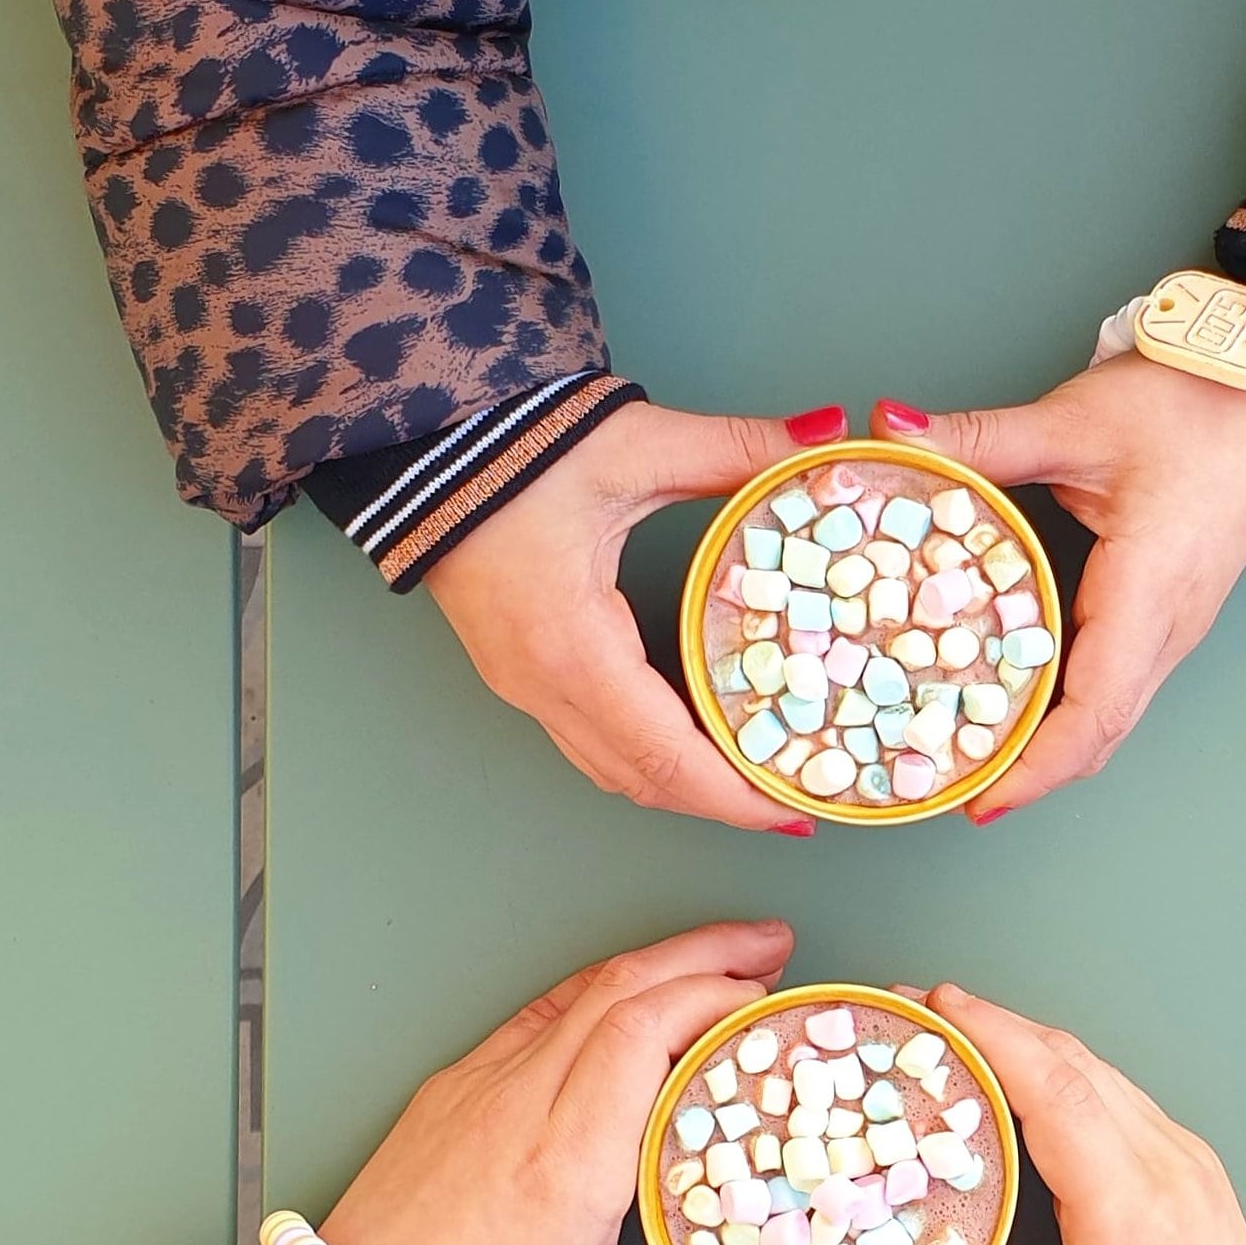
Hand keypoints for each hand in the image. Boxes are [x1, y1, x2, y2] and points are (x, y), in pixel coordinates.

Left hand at [230, 920, 795, 1244]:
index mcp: (564, 1165)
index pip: (642, 1031)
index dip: (712, 997)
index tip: (771, 1004)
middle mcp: (519, 1107)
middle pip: (621, 986)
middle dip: (707, 955)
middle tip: (775, 951)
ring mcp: (479, 1087)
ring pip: (580, 989)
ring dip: (658, 963)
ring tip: (726, 960)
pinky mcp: (453, 1088)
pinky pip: (541, 1015)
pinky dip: (605, 993)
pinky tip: (638, 997)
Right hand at [426, 401, 850, 831]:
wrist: (420, 437)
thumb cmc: (514, 445)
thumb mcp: (639, 445)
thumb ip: (737, 449)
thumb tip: (825, 434)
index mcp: (574, 648)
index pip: (667, 758)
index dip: (735, 798)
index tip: (795, 810)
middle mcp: (542, 686)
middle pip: (643, 781)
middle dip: (721, 803)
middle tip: (795, 800)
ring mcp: (521, 687)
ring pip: (611, 770)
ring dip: (681, 785)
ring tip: (754, 780)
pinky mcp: (515, 673)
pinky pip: (588, 741)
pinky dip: (646, 757)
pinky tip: (692, 739)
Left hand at [871, 274, 1245, 819]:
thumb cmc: (1197, 403)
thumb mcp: (1077, 419)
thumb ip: (982, 436)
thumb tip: (894, 429)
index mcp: (1149, 590)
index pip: (1094, 710)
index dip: (1037, 766)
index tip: (981, 798)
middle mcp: (1169, 626)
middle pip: (1099, 733)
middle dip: (1028, 775)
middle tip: (949, 788)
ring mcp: (1174, 628)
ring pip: (1109, 716)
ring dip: (1046, 750)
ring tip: (970, 761)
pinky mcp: (1168, 617)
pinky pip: (1115, 684)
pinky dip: (1065, 713)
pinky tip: (1014, 706)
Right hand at [893, 985, 1245, 1244]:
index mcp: (1137, 1221)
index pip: (1059, 1095)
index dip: (992, 1039)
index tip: (931, 1008)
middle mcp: (1170, 1175)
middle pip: (1072, 1063)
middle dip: (987, 1025)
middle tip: (909, 1013)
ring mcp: (1185, 1164)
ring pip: (1094, 1070)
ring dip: (1019, 1042)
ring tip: (945, 1036)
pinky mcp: (1187, 1169)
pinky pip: (1113, 1094)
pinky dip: (1052, 1070)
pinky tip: (1008, 1079)